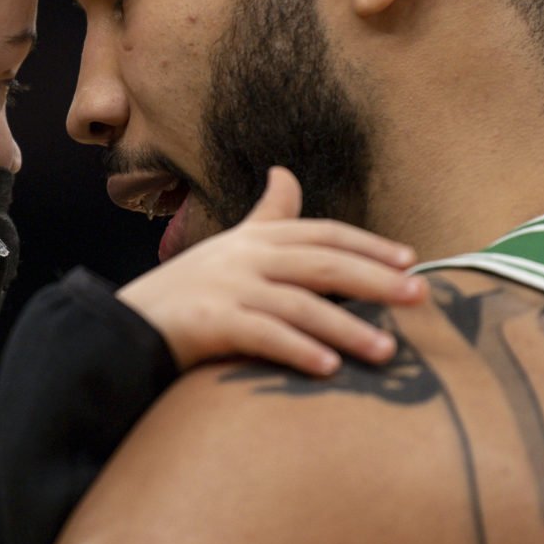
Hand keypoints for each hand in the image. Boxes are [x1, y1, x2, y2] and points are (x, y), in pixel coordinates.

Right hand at [115, 166, 424, 375]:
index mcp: (254, 239)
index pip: (321, 234)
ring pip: (300, 304)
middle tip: (420, 296)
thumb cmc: (186, 293)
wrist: (124, 328)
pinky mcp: (209, 323)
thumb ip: (265, 218)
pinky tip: (329, 369)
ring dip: (346, 327)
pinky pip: (263, 335)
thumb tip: (286, 174)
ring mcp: (226, 289)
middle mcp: (244, 257)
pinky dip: (298, 350)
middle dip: (374, 279)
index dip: (366, 245)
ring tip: (386, 351)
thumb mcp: (229, 248)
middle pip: (321, 262)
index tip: (409, 261)